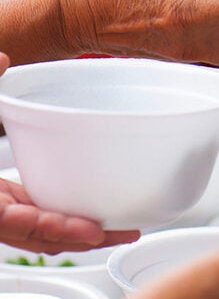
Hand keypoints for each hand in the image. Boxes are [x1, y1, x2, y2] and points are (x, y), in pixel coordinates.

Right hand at [0, 52, 138, 253]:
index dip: (59, 230)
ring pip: (44, 232)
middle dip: (86, 239)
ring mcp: (1, 210)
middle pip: (43, 237)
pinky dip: (66, 218)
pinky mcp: (7, 202)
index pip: (23, 225)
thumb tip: (2, 59)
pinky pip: (40, 216)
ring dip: (82, 233)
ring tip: (123, 227)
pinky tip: (92, 211)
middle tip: (127, 232)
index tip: (92, 231)